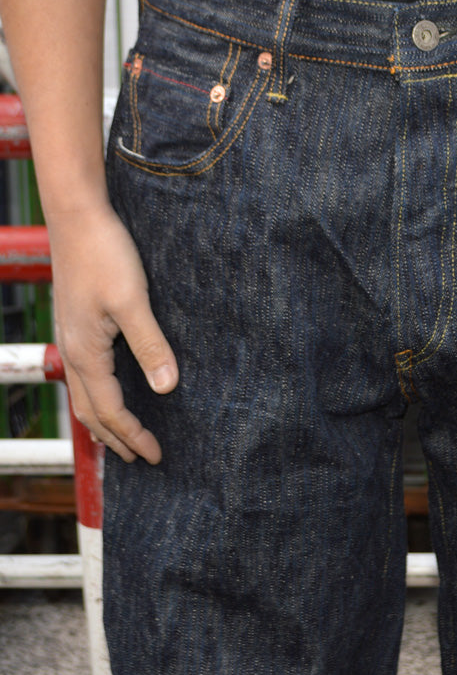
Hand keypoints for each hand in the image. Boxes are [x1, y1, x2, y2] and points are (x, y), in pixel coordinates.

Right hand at [48, 204, 177, 462]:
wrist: (77, 217)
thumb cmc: (106, 255)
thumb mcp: (134, 302)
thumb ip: (150, 346)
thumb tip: (166, 388)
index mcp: (87, 354)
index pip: (110, 411)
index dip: (134, 436)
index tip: (157, 455)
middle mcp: (74, 351)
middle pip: (91, 412)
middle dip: (116, 438)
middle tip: (141, 457)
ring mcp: (73, 337)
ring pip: (84, 394)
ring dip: (104, 420)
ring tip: (123, 436)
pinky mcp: (78, 323)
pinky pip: (86, 373)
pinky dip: (99, 395)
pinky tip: (114, 387)